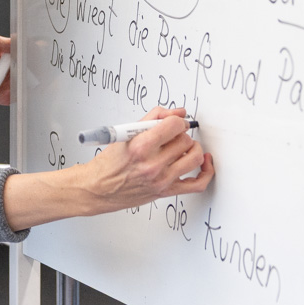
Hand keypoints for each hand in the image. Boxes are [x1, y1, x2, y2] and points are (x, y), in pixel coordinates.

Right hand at [77, 108, 213, 212]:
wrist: (97, 189)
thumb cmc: (107, 164)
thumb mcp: (124, 134)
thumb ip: (152, 119)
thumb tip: (177, 112)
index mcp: (141, 147)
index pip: (174, 125)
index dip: (176, 120)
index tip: (173, 121)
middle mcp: (153, 164)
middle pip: (185, 141)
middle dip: (181, 134)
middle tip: (173, 135)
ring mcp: (161, 180)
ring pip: (195, 158)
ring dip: (193, 148)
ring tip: (184, 146)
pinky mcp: (166, 192)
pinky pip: (197, 184)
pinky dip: (206, 172)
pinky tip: (205, 162)